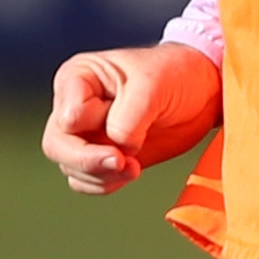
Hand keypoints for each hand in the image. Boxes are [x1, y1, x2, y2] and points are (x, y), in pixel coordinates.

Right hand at [44, 42, 221, 193]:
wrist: (201, 93)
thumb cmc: (174, 75)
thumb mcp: (153, 85)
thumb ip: (128, 118)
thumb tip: (117, 150)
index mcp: (77, 79)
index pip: (69, 116)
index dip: (98, 125)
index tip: (131, 118)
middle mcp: (74, 106)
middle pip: (57, 146)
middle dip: (90, 161)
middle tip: (125, 163)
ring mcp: (87, 135)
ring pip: (71, 169)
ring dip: (103, 175)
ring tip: (136, 166)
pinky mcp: (104, 157)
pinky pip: (89, 182)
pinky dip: (108, 183)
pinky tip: (132, 170)